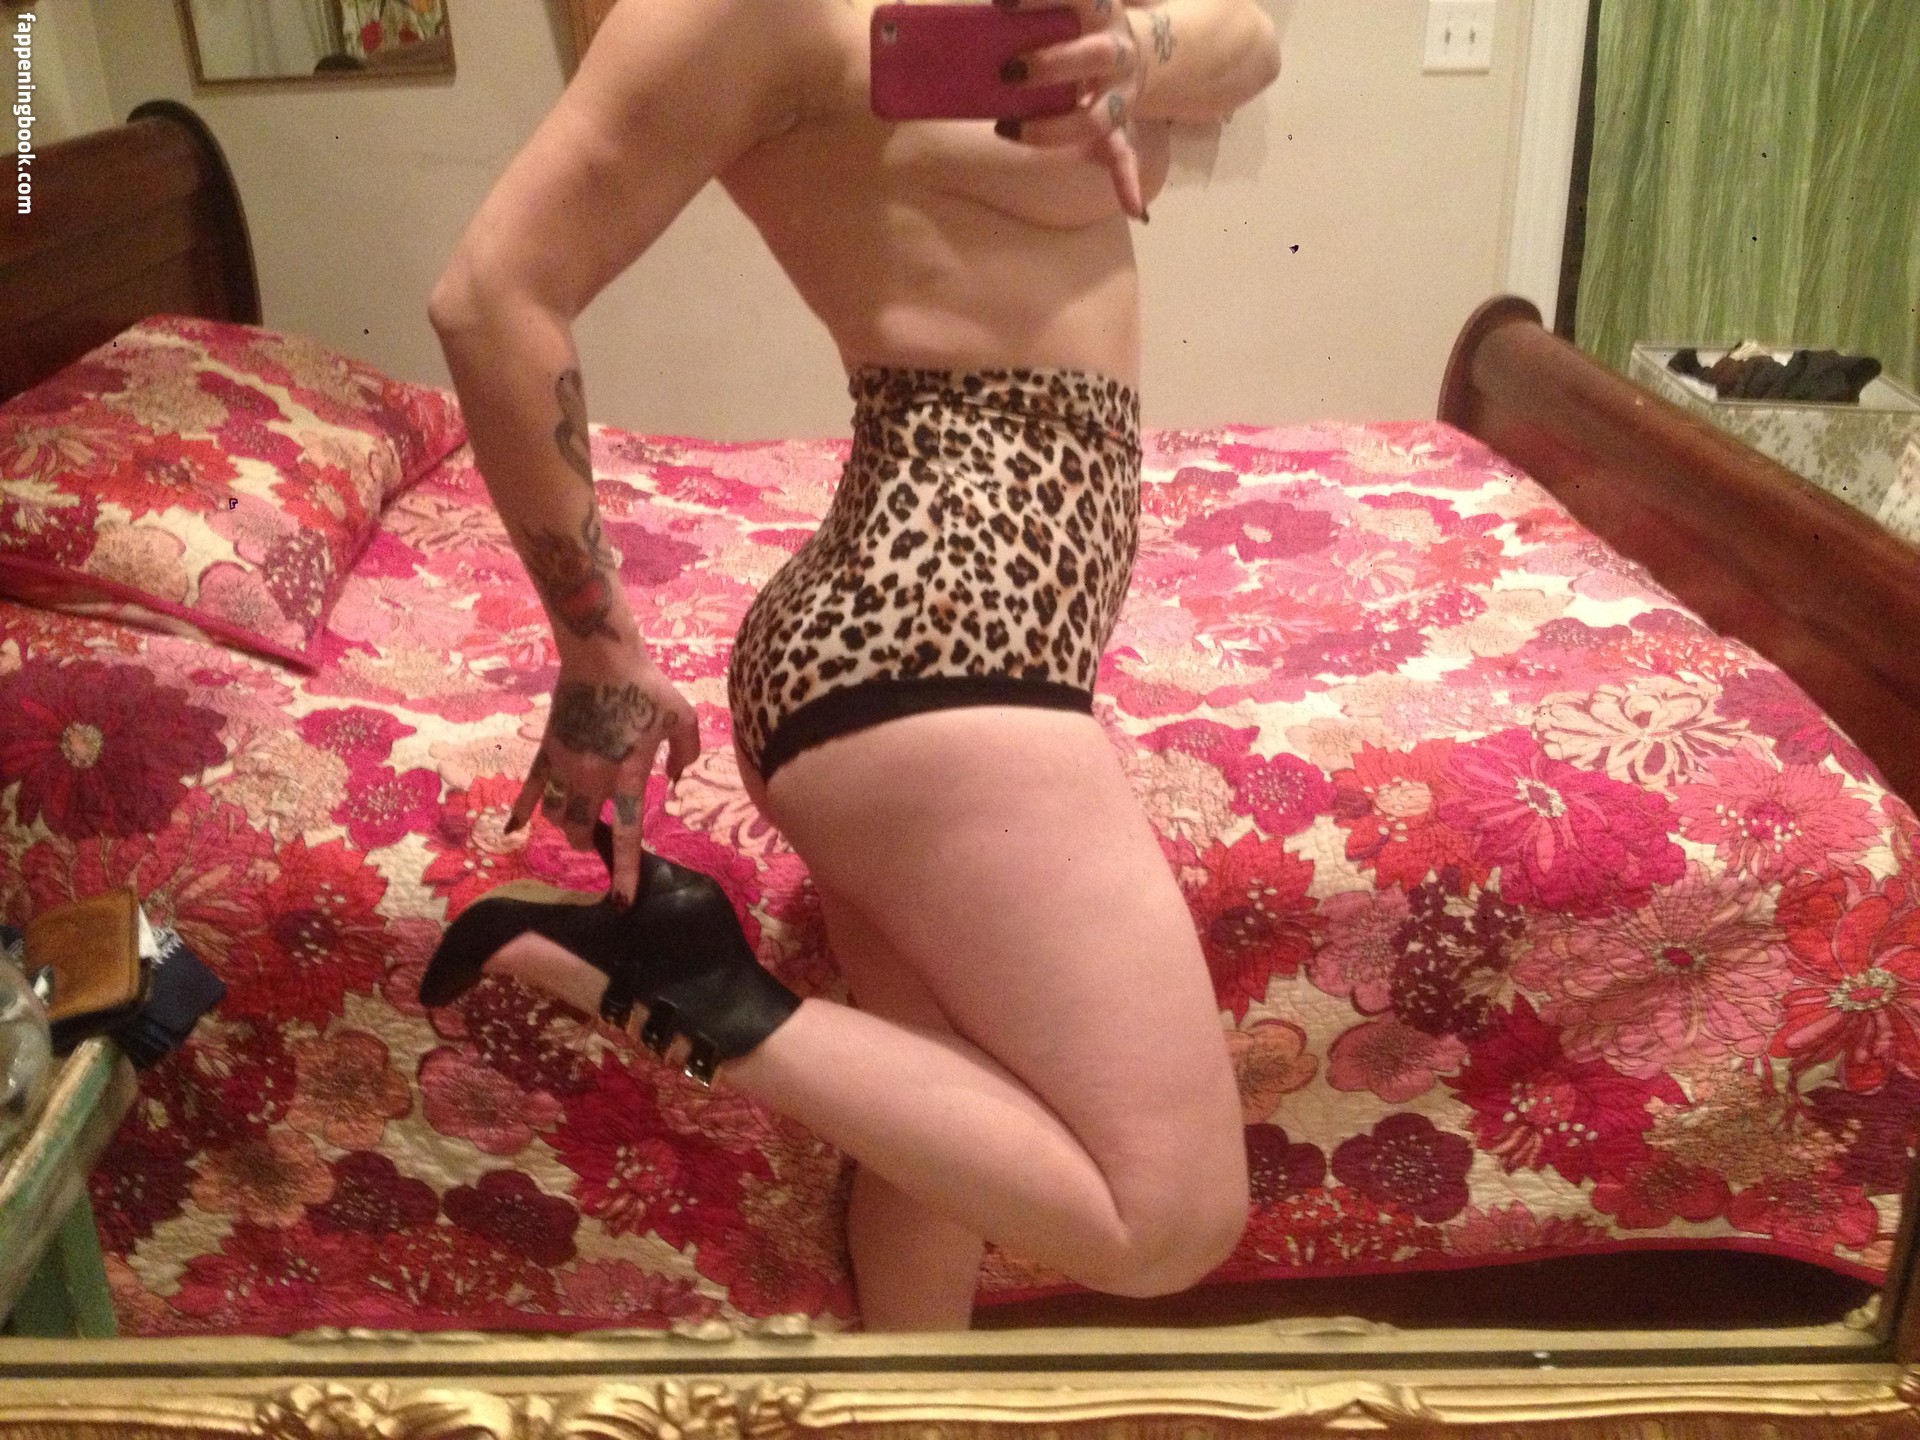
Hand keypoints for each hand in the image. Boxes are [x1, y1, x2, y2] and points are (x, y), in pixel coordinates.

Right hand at [507, 651, 699, 906]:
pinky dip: (520, 809)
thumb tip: (677, 777)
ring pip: (554, 814)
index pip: (626, 834)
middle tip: (598, 840)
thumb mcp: (683, 717)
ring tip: (575, 825)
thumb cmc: (647, 686)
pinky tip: (512, 829)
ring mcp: (564, 766)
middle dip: (588, 842)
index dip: (625, 871)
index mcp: (626, 776)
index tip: (621, 902)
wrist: (602, 656)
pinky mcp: (547, 751)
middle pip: (579, 830)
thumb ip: (687, 752)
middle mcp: (591, 779)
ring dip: (565, 825)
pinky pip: (529, 787)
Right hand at [994, 0, 1147, 219]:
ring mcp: (1108, 19)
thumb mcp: (1119, 134)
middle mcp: (1119, 57)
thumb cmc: (1110, 99)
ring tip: (1005, 11)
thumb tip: (1139, 212)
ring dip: (1048, 6)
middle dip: (1052, 64)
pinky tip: (1004, 0)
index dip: (1050, 130)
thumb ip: (1124, 168)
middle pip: (1094, 57)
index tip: (1007, 132)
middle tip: (1009, 72)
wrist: (1136, 48)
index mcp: (1120, 99)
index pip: (1092, 120)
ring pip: (1089, 4)